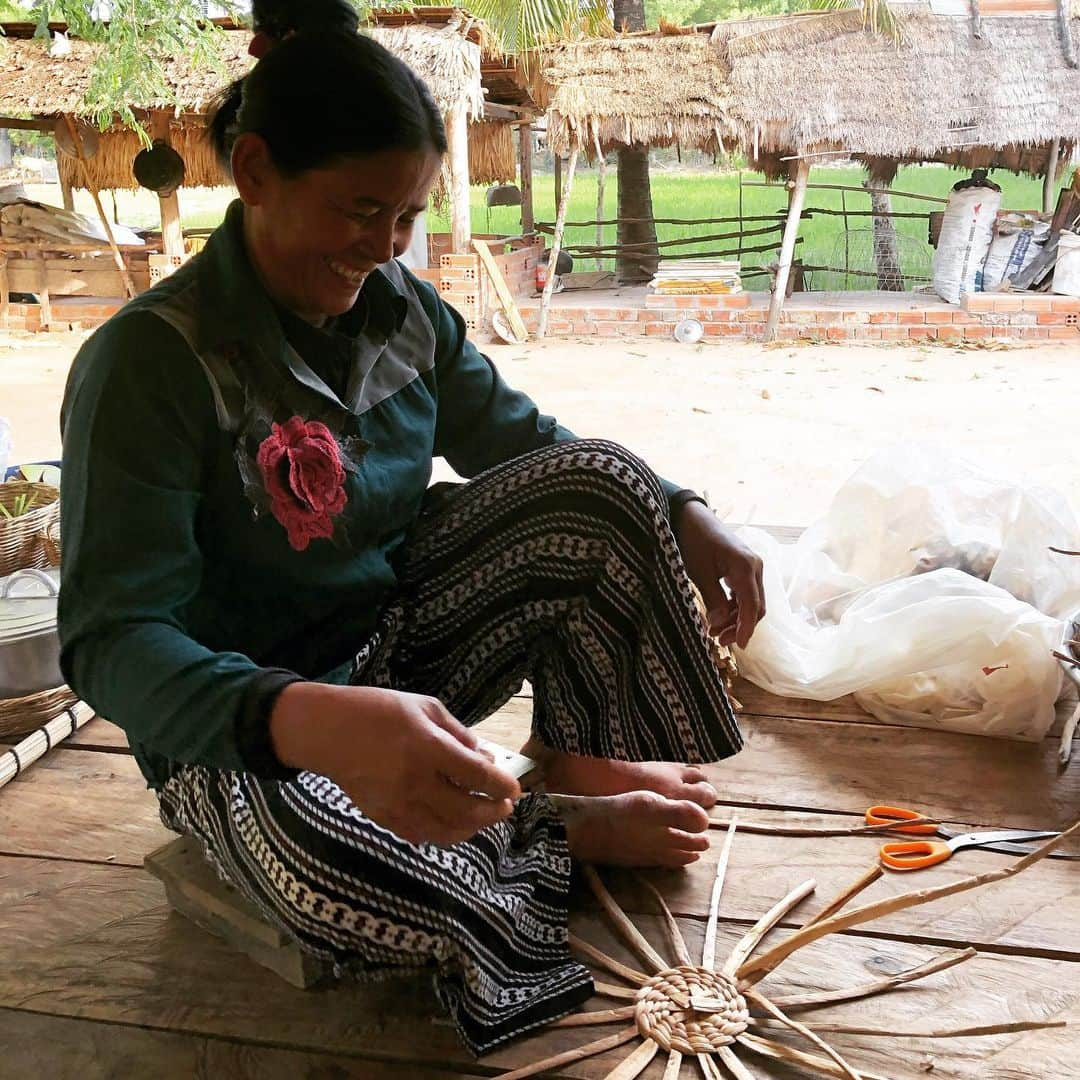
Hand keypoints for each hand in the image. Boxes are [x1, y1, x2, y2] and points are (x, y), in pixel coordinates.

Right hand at [269, 683, 520, 845]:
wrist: (328, 732)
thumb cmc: (379, 711)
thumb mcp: (425, 707)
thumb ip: (459, 734)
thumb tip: (485, 757)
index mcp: (429, 748)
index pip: (478, 776)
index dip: (502, 786)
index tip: (514, 788)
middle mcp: (416, 781)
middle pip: (468, 810)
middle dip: (494, 811)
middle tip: (504, 806)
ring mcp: (398, 804)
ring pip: (447, 830)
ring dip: (472, 827)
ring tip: (483, 816)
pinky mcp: (384, 818)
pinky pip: (422, 835)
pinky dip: (444, 833)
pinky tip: (453, 823)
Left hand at [675, 501, 764, 648]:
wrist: (692, 517)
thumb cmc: (694, 541)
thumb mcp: (699, 572)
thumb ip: (712, 599)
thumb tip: (720, 625)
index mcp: (745, 567)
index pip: (752, 605)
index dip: (746, 628)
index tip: (738, 646)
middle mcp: (755, 567)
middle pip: (755, 606)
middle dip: (739, 626)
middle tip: (718, 640)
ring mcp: (752, 567)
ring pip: (750, 602)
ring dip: (735, 618)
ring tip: (714, 632)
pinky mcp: (744, 568)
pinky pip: (745, 593)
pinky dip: (734, 607)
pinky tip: (718, 617)